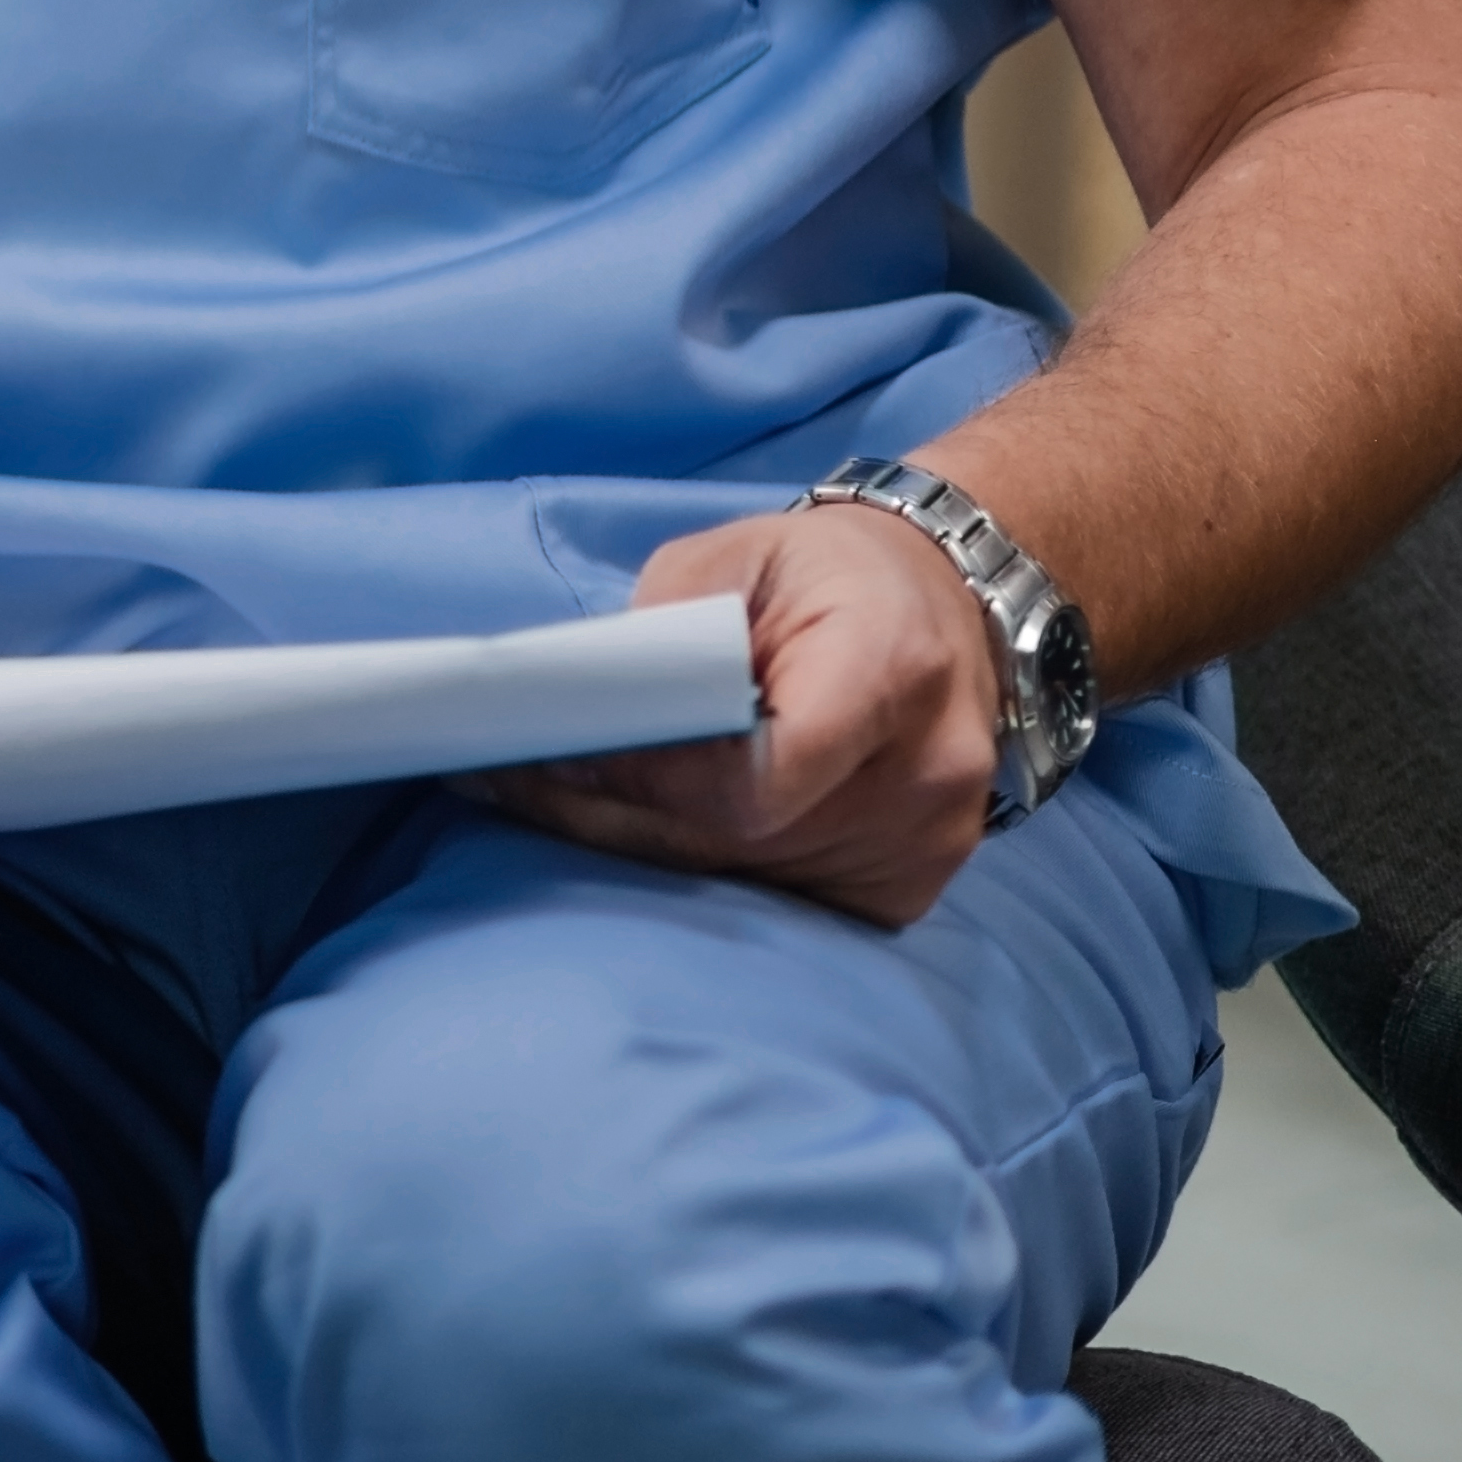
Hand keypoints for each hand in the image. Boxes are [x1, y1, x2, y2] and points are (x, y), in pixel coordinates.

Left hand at [483, 502, 1000, 926]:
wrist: (942, 600)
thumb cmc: (821, 574)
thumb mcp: (732, 558)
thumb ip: (667, 630)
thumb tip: (587, 710)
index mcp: (889, 667)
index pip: (765, 772)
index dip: (656, 776)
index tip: (564, 758)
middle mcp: (930, 764)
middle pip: (748, 836)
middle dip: (624, 816)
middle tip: (520, 789)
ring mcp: (935, 835)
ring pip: (759, 878)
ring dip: (659, 850)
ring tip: (571, 804)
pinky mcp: (917, 879)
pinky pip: (795, 903)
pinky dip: (722, 874)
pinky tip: (667, 834)